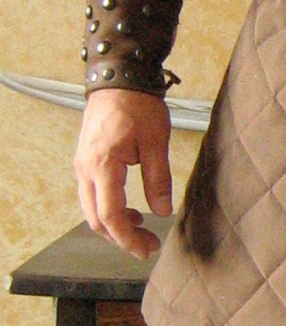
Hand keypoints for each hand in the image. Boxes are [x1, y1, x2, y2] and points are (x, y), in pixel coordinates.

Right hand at [75, 88, 172, 259]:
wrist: (118, 76)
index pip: (111, 216)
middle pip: (96, 219)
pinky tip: (131, 208)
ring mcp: (82, 165)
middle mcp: (85, 169)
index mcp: (102, 166)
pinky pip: (92, 195)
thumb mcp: (156, 141)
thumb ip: (158, 178)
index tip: (146, 249)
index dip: (128, 238)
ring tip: (142, 228)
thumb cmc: (138, 104)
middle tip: (147, 244)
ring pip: (92, 209)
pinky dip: (109, 208)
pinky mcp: (86, 160)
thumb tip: (163, 211)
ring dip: (114, 224)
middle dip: (121, 237)